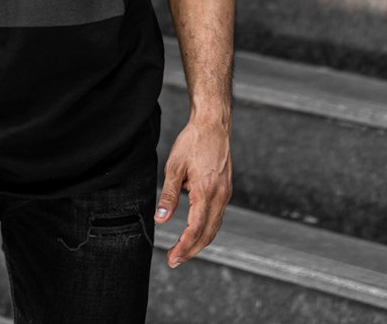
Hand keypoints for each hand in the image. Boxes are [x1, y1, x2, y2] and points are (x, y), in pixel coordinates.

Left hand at [153, 118, 231, 267]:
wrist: (213, 125)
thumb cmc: (192, 142)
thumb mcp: (174, 167)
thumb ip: (168, 196)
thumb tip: (160, 220)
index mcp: (206, 191)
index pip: (195, 229)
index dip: (184, 246)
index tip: (172, 258)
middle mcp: (220, 196)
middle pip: (208, 234)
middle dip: (191, 250)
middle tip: (174, 261)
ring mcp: (225, 194)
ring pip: (214, 227)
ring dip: (199, 242)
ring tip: (182, 251)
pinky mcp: (226, 190)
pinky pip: (217, 216)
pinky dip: (206, 229)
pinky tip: (194, 231)